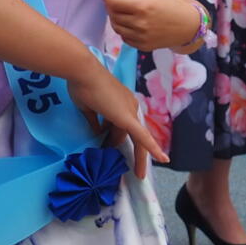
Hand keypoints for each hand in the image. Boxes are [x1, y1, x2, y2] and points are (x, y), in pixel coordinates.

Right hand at [65, 60, 167, 180]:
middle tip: (136, 171)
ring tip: (136, 172)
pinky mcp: (127, 118)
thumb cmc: (82, 86)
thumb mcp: (89, 108)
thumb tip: (99, 132)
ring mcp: (130, 111)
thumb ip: (96, 121)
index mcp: (122, 102)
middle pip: (131, 134)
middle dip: (136, 154)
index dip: (121, 138)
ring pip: (134, 139)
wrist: (83, 72)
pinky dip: (153, 148)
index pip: (123, 125)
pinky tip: (162, 159)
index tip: (119, 150)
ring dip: (133, 156)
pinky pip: (142, 137)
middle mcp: (130, 106)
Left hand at [102, 0, 206, 53]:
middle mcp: (141, 23)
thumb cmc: (171, 4)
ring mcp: (142, 37)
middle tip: (113, 3)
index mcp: (143, 7)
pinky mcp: (144, 46)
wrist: (188, 25)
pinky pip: (125, 39)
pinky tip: (128, 24)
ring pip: (117, 28)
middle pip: (114, 16)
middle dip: (110, 8)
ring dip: (114, 20)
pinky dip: (123, 31)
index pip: (114, 3)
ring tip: (119, 13)